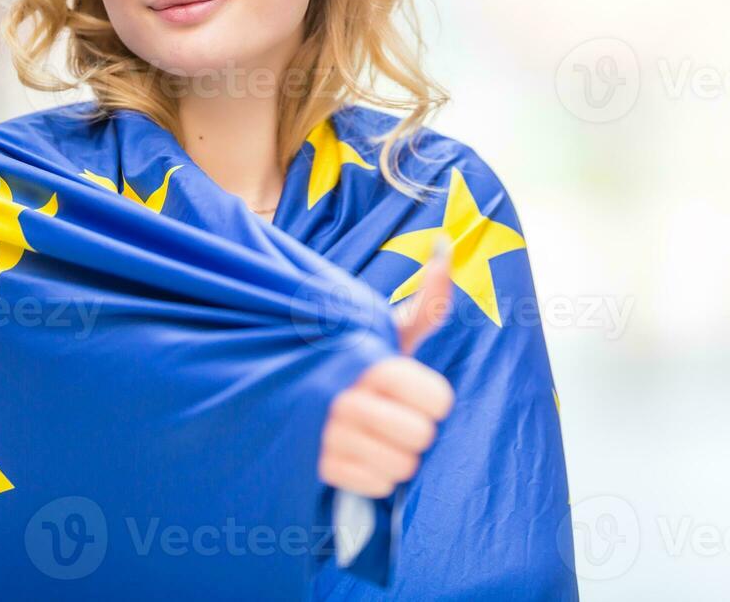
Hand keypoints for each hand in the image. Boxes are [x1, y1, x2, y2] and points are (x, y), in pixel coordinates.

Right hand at [318, 237, 455, 498]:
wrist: (282, 378)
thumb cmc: (352, 354)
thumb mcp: (385, 325)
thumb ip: (426, 299)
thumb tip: (447, 244)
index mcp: (368, 359)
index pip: (438, 401)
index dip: (434, 398)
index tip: (418, 390)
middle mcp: (345, 397)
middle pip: (421, 436)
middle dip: (416, 428)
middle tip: (398, 414)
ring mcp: (326, 434)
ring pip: (400, 467)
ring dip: (397, 455)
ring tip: (380, 434)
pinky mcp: (314, 465)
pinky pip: (375, 485)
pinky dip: (376, 475)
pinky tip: (363, 453)